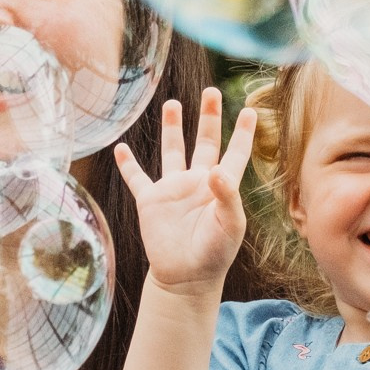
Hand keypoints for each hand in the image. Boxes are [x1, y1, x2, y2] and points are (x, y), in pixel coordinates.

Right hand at [114, 89, 254, 296]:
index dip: (242, 133)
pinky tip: (120, 148)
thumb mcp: (229, 225)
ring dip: (172, 128)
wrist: (186, 277)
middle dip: (207, 117)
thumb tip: (216, 170)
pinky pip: (137, 178)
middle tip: (209, 91)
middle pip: (205, 142)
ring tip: (171, 104)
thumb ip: (227, 196)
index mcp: (221, 186)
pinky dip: (128, 164)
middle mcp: (197, 182)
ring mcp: (173, 190)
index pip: (235, 153)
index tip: (249, 110)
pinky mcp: (151, 201)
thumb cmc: (215, 253)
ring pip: (172, 151)